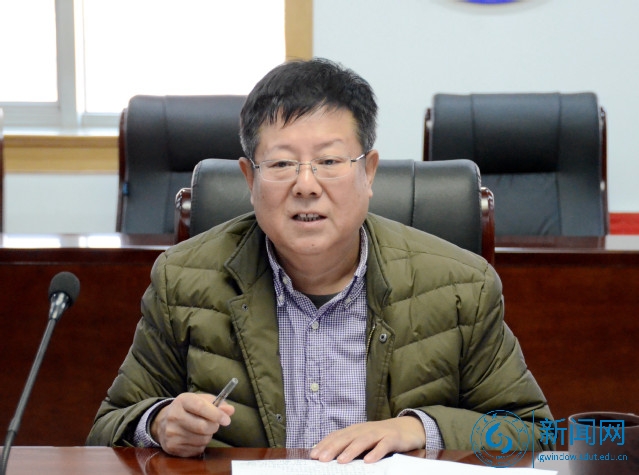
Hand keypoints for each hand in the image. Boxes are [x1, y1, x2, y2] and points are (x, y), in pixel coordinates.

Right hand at [150, 392, 234, 456]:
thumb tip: (230, 410)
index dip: (216, 414)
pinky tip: (195, 438)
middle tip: (215, 424)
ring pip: (201, 439)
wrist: (164, 422)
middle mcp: (174, 416)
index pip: (200, 407)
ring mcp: (172, 433)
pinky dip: (201, 445)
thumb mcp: (201, 400)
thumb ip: (217, 403)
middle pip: (202, 426)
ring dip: (208, 436)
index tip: (226, 419)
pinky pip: (196, 449)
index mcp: (182, 401)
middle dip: (214, 426)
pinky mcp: (172, 447)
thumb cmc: (188, 409)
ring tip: (203, 430)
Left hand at [309, 416, 425, 463]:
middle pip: (347, 438)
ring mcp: (379, 433)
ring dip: (351, 450)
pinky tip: (368, 461)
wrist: (408, 427)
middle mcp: (365, 429)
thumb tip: (328, 456)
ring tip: (341, 461)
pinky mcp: (393, 438)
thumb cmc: (381, 437)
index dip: (325, 444)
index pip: (337, 436)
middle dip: (333, 448)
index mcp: (355, 430)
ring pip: (363, 440)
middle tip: (321, 459)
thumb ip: (349, 446)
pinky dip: (376, 452)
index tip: (313, 455)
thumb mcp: (364, 440)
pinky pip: (384, 445)